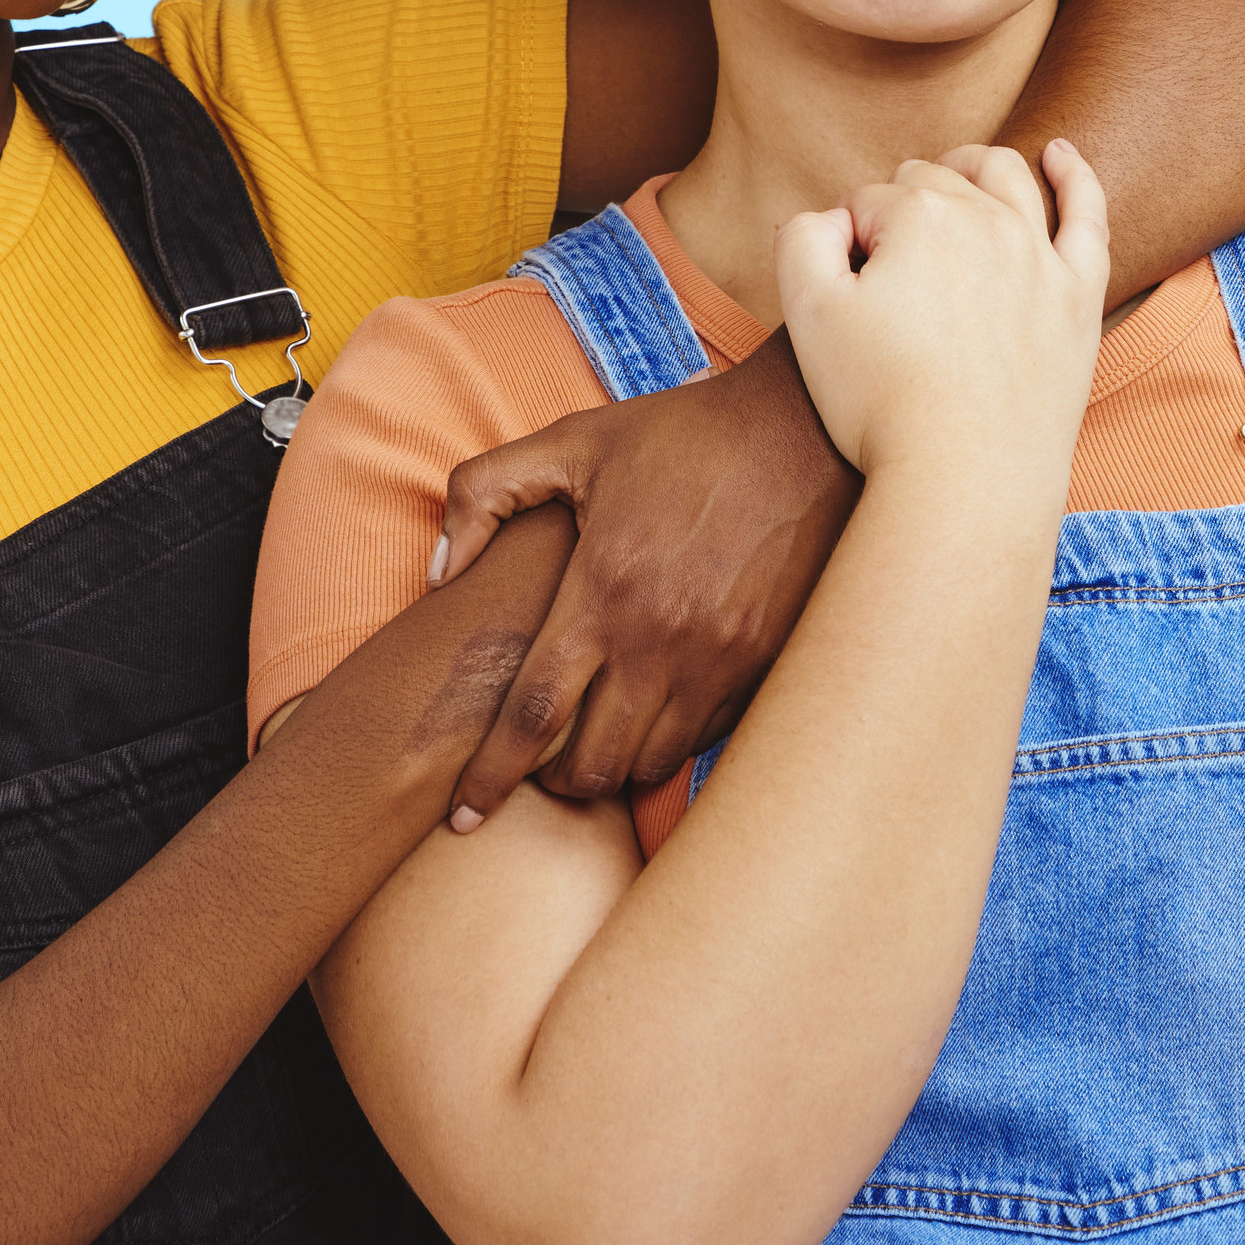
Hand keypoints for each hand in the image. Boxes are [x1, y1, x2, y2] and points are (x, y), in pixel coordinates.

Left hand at [431, 332, 858, 827]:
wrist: (806, 427)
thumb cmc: (684, 435)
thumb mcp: (572, 441)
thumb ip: (484, 492)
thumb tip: (438, 571)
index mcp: (602, 591)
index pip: (531, 717)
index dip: (491, 778)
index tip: (464, 817)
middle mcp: (661, 640)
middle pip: (593, 765)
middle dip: (555, 784)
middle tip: (541, 769)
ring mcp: (720, 658)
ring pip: (653, 762)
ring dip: (616, 767)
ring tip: (599, 741)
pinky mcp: (767, 662)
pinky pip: (708, 736)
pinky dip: (673, 741)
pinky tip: (658, 712)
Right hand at [776, 141, 1107, 482]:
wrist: (964, 478)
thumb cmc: (881, 401)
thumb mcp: (807, 313)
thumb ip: (802, 237)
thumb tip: (836, 220)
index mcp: (918, 215)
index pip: (867, 202)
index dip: (847, 242)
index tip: (847, 295)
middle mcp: (987, 219)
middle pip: (932, 183)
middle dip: (901, 209)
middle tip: (883, 276)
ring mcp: (1040, 255)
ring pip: (1004, 178)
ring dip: (971, 166)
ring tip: (954, 175)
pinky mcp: (1078, 295)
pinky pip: (1087, 216)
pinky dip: (1074, 176)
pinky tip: (1059, 155)